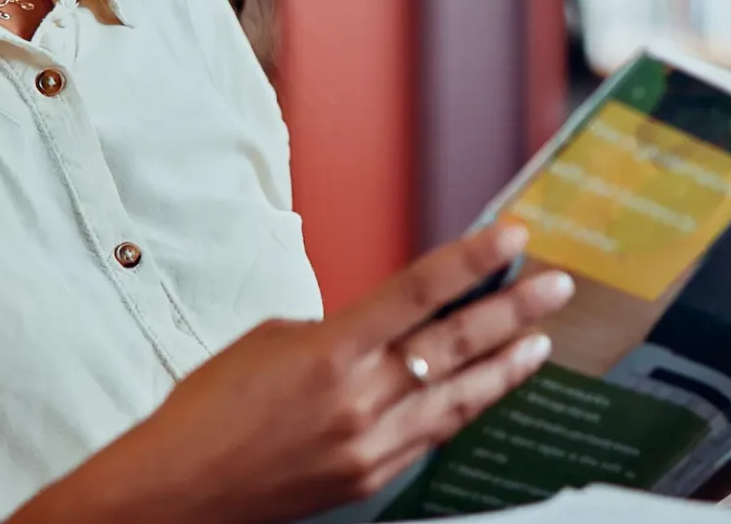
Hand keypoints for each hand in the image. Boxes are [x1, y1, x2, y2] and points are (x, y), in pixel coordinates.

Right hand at [14, 223, 572, 523]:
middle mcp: (359, 398)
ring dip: (505, 366)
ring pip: (458, 397)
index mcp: (330, 350)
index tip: (513, 236)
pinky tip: (486, 390)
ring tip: (540, 341)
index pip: (421, 291)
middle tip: (556, 286)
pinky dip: (462, 408)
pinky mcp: (368, 478)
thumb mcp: (269, 340)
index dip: (474, 260)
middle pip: (456, 343)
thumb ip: (338, 330)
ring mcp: (369, 444)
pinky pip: (430, 436)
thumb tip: (385, 327)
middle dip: (514, 309)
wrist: (175, 493)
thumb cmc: (206, 411)